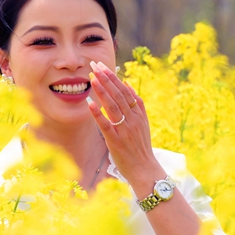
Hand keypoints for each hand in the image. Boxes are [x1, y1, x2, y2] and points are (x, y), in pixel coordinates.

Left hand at [86, 61, 163, 196]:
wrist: (145, 170)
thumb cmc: (140, 148)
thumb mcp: (142, 123)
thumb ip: (136, 105)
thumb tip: (127, 84)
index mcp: (139, 114)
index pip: (125, 90)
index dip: (113, 77)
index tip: (103, 66)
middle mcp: (133, 119)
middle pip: (118, 94)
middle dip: (106, 78)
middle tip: (95, 65)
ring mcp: (125, 129)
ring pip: (113, 106)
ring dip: (102, 90)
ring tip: (92, 77)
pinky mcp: (116, 141)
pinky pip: (105, 124)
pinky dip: (97, 113)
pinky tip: (89, 103)